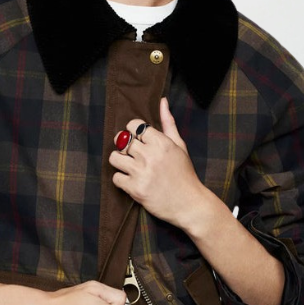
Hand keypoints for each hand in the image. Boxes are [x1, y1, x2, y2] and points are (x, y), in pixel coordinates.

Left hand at [109, 98, 211, 228]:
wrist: (189, 203)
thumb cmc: (184, 173)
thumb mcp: (179, 146)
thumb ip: (168, 123)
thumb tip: (162, 101)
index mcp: (161, 142)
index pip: (133, 125)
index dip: (133, 131)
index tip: (138, 140)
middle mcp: (150, 155)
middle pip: (120, 139)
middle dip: (124, 146)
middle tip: (132, 154)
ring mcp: (141, 172)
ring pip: (114, 157)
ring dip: (119, 162)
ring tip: (129, 166)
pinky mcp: (135, 189)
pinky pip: (115, 178)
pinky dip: (121, 180)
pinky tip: (131, 181)